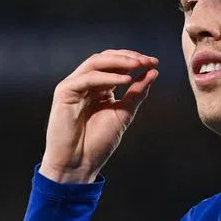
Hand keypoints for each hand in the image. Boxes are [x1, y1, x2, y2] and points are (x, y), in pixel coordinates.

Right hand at [40, 50, 158, 183]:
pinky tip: (126, 80)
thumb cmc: (98, 142)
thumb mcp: (124, 113)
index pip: (116, 65)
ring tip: (138, 65)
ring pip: (96, 62)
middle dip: (128, 57)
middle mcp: (86, 84)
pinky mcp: (65, 91)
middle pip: (106, 59)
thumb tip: (153, 72)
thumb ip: (137, 93)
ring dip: (119, 61)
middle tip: (148, 61)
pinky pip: (88, 78)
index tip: (155, 63)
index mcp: (100, 88)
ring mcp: (74, 86)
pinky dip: (108, 77)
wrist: (79, 162)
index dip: (135, 60)